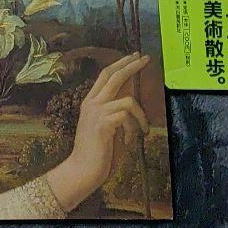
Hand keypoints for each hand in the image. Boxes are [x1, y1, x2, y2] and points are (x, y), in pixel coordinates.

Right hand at [45, 52, 149, 211]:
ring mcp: (96, 112)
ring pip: (128, 100)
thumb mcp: (105, 127)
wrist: (82, 170)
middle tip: (145, 58)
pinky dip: (134, 129)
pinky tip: (129, 142)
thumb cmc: (96, 153)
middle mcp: (91, 103)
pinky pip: (127, 117)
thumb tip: (131, 104)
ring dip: (141, 116)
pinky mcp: (103, 124)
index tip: (134, 56)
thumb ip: (113, 114)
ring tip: (143, 131)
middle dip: (131, 65)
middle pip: (114, 76)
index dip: (120, 64)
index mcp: (90, 102)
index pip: (105, 75)